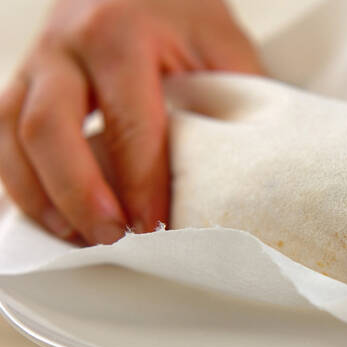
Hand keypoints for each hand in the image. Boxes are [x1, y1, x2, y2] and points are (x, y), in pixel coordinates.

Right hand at [0, 0, 261, 244]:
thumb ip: (231, 101)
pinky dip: (21, 180)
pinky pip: (2, 133)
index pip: (129, 125)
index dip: (140, 184)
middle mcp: (68, 44)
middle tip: (110, 236)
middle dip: (78, 196)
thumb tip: (236, 172)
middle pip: (50, 130)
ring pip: (12, 136)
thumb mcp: (221, 44)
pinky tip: (48, 211)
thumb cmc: (182, 10)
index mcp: (122, 34)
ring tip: (76, 235)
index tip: (154, 225)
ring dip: (40, 196)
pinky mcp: (25, 78)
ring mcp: (38, 60)